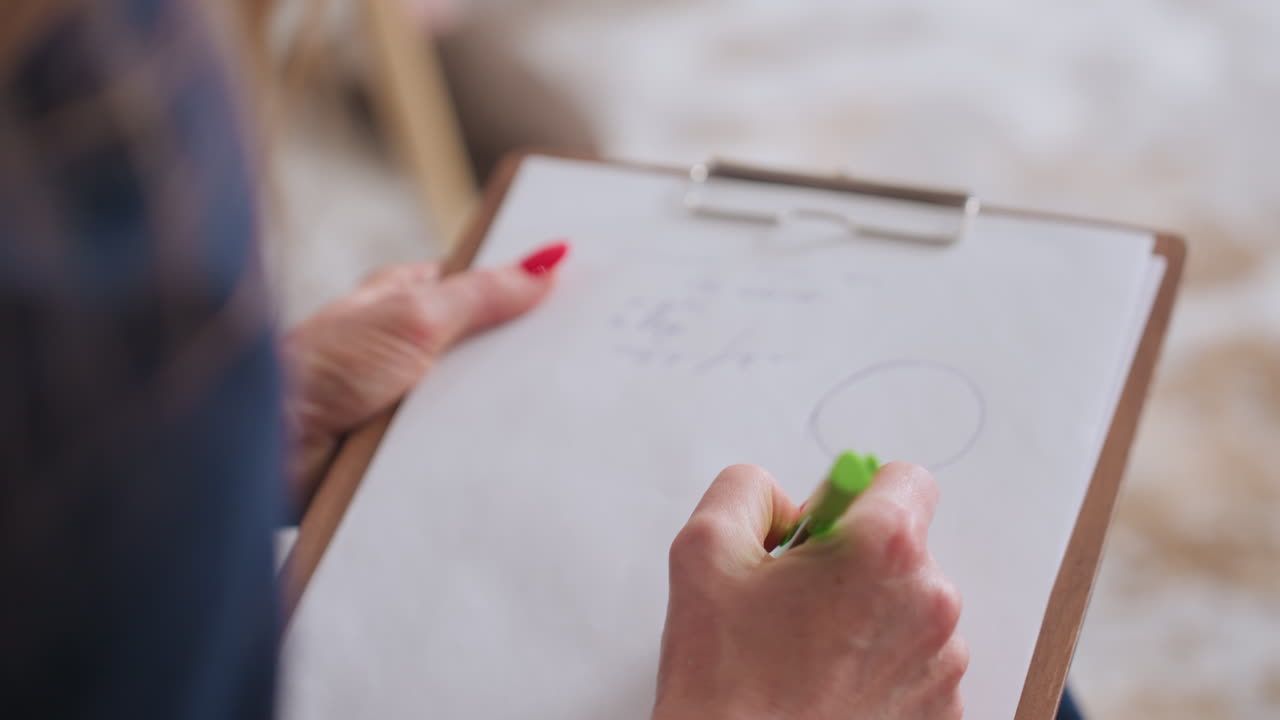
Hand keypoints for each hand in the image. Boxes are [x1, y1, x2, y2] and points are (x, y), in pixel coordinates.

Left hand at [283, 241, 567, 505]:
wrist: (272, 451)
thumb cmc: (323, 367)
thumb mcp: (414, 317)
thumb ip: (482, 294)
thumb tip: (546, 261)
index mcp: (407, 300)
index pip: (482, 286)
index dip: (527, 288)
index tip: (580, 291)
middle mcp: (410, 347)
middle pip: (488, 345)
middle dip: (524, 354)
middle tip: (585, 354)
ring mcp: (412, 400)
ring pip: (481, 398)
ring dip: (505, 405)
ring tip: (562, 403)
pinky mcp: (412, 449)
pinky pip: (465, 442)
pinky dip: (487, 444)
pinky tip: (521, 447)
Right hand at [654, 463, 966, 719]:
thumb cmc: (727, 682)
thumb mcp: (704, 548)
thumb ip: (747, 490)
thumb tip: (782, 501)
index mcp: (883, 550)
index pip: (905, 479)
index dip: (854, 496)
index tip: (821, 530)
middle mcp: (929, 603)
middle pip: (903, 546)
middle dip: (852, 560)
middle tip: (794, 599)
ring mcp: (941, 664)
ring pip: (908, 606)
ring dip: (866, 614)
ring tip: (805, 649)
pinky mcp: (940, 711)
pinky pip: (914, 660)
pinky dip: (877, 663)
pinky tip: (828, 683)